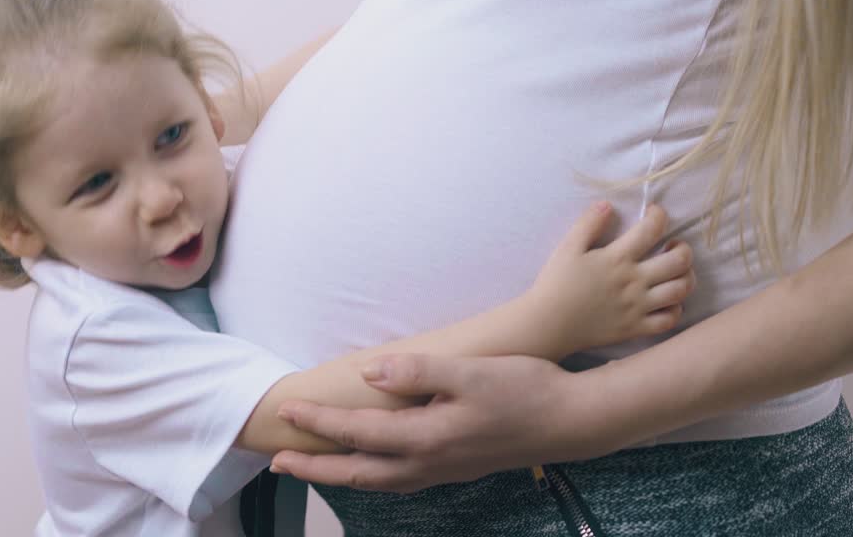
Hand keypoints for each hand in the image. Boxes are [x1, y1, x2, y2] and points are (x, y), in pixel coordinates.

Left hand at [270, 352, 621, 492]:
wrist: (574, 421)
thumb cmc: (526, 389)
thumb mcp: (472, 371)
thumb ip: (418, 371)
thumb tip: (369, 374)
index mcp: (428, 437)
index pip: (358, 431)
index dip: (318, 422)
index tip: (287, 410)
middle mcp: (430, 461)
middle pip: (358, 470)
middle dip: (315, 467)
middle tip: (278, 462)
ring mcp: (444, 469)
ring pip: (378, 481)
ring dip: (340, 475)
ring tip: (312, 468)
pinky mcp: (457, 467)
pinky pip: (400, 480)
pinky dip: (372, 476)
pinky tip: (371, 468)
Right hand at [527, 202, 694, 356]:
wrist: (548, 324)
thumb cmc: (555, 284)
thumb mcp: (567, 248)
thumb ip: (588, 224)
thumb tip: (607, 205)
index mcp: (617, 258)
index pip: (651, 229)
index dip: (659, 215)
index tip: (655, 213)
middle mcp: (634, 281)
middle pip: (679, 261)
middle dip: (683, 249)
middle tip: (673, 246)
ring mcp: (638, 306)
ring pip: (681, 290)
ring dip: (686, 277)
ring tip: (676, 272)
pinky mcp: (636, 327)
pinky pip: (670, 319)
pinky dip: (675, 309)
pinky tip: (666, 301)